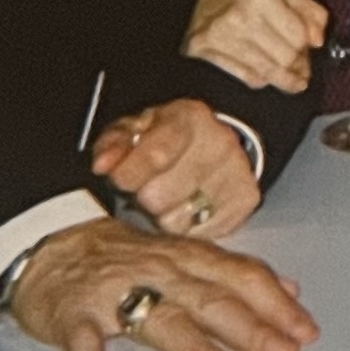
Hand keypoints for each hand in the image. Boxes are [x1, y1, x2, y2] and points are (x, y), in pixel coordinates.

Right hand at [10, 217, 318, 350]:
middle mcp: (157, 269)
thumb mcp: (184, 256)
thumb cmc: (123, 257)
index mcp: (187, 256)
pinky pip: (85, 343)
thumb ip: (234, 274)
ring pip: (156, 317)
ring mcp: (114, 291)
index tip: (306, 329)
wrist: (47, 245)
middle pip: (209, 297)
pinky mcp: (73, 314)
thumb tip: (289, 289)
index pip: (240, 275)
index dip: (276, 301)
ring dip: (189, 344)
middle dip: (249, 325)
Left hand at [91, 98, 259, 237]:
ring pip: (181, 220)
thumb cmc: (164, 139)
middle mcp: (219, 141)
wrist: (211, 143)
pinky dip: (190, 228)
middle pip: (162, 196)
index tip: (122, 181)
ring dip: (167, 217)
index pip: (156, 156)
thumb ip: (113, 145)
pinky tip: (188, 211)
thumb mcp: (134, 131)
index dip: (129, 176)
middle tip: (150, 189)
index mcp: (189, 117)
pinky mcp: (246, 198)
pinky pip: (203, 233)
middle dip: (147, 199)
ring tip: (169, 200)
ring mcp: (237, 170)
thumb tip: (103, 164)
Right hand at [183, 0, 326, 93]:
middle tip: (304, 69)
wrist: (195, 1)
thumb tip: (319, 38)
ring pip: (268, 71)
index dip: (309, 48)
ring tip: (294, 81)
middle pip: (285, 56)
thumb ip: (308, 10)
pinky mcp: (208, 53)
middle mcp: (243, 17)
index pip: (298, 35)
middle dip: (300, 66)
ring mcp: (223, 36)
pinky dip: (261, 80)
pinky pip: (247, 77)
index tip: (311, 51)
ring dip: (286, 80)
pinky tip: (267, 77)